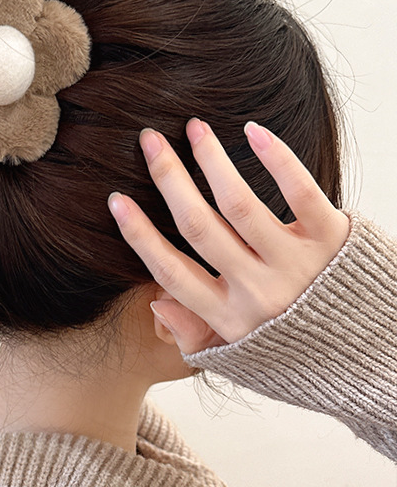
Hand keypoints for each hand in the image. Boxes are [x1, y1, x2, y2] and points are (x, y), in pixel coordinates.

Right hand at [108, 118, 350, 354]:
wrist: (372, 356)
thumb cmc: (297, 351)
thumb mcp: (238, 358)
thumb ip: (192, 335)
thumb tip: (155, 301)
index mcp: (228, 318)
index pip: (170, 271)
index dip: (139, 234)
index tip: (116, 199)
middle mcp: (257, 291)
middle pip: (198, 227)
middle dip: (168, 179)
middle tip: (148, 140)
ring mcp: (295, 263)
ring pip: (240, 204)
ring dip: (212, 161)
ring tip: (193, 129)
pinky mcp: (333, 238)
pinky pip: (299, 191)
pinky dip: (276, 158)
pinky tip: (251, 131)